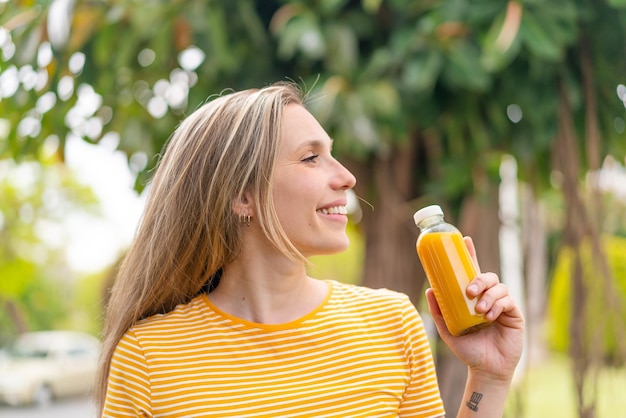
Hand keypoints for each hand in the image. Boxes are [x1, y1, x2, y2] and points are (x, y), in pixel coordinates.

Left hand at [425, 236, 524, 382]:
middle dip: (479, 279)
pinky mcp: (515, 314)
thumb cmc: (467, 349)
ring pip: (498, 287)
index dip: (470, 255)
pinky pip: (508, 301)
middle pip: (488, 276)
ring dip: (488, 296)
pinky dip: (498, 305)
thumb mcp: (447, 330)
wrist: (485, 370)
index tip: (466, 240)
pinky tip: (490, 316)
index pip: (472, 271)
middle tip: (469, 291)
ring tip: (479, 311)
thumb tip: (429, 289)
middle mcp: (489, 298)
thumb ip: (438, 311)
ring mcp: (503, 305)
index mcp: (473, 298)